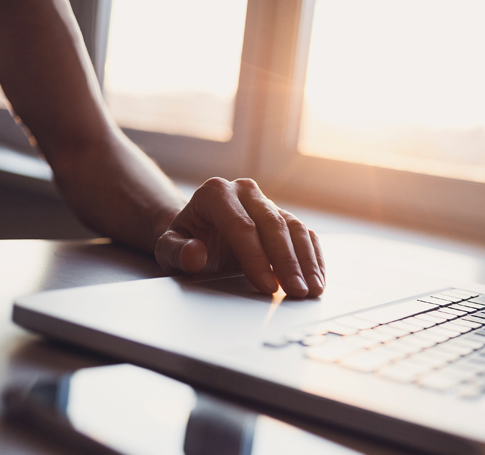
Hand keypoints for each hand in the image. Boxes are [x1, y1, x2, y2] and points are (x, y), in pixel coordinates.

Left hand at [154, 178, 325, 297]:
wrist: (195, 234)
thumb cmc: (183, 242)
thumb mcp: (167, 249)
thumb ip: (176, 252)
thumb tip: (194, 255)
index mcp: (215, 193)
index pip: (241, 226)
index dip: (256, 258)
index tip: (267, 286)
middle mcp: (244, 192)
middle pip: (272, 225)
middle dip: (287, 262)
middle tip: (297, 292)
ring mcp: (266, 202)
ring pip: (294, 228)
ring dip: (306, 261)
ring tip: (313, 289)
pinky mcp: (283, 217)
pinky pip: (305, 234)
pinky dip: (313, 257)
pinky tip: (317, 279)